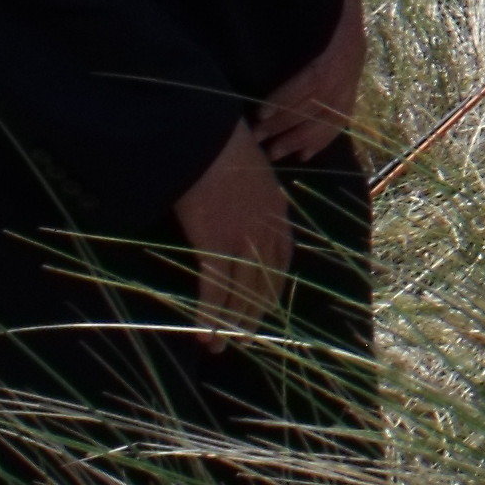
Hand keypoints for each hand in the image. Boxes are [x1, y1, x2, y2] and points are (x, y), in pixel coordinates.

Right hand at [172, 119, 293, 351]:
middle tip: (244, 338)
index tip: (264, 306)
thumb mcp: (251, 171)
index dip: (272, 287)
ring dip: (229, 323)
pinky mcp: (217, 245)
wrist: (205, 138)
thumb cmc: (221, 148)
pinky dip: (210, 315)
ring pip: (240, 293)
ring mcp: (244, 239)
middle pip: (264, 283)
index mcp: (277, 212)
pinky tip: (203, 334)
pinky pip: (215, 289)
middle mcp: (267, 230)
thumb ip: (255, 194)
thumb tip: (247, 204)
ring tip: (218, 346)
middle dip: (252, 313)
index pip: (281, 260)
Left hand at [253, 0, 367, 162]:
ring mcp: (356, 67)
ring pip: (334, 112)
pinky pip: (344, 114)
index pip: (317, 73)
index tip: (259, 114)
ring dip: (303, 137)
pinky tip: (304, 155)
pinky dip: (324, 137)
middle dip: (289, 123)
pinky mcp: (355, 76)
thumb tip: (253, 9)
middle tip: (257, 141)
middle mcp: (353, 54)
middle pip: (324, 98)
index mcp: (341, 34)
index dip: (289, 96)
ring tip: (273, 153)